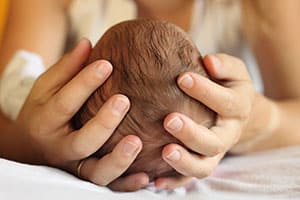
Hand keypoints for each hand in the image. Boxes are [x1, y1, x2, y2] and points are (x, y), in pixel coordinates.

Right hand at [17, 39, 148, 190]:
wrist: (33, 144)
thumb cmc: (45, 110)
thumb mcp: (47, 89)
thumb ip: (66, 69)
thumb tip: (87, 43)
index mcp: (46, 122)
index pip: (64, 102)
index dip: (84, 83)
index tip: (107, 63)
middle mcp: (60, 149)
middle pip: (82, 141)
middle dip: (103, 122)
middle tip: (124, 100)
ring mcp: (75, 167)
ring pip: (96, 172)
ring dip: (118, 160)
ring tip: (137, 141)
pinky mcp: (88, 178)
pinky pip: (108, 187)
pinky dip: (126, 184)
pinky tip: (146, 176)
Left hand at [155, 54, 254, 188]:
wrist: (236, 113)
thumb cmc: (228, 87)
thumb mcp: (233, 72)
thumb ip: (224, 65)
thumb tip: (208, 60)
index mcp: (237, 109)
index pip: (226, 103)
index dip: (205, 92)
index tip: (182, 78)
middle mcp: (227, 135)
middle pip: (214, 142)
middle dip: (192, 133)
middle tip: (169, 120)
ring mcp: (214, 153)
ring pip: (203, 166)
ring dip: (184, 162)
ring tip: (165, 152)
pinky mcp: (201, 162)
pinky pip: (188, 178)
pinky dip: (174, 181)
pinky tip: (155, 180)